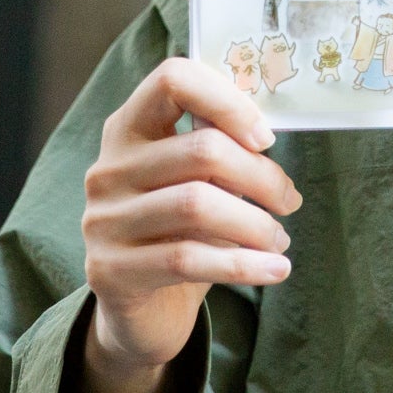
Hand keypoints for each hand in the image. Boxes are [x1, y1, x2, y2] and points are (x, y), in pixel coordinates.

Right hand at [72, 56, 302, 392]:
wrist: (141, 313)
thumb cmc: (179, 234)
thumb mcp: (196, 183)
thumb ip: (217, 144)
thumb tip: (266, 124)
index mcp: (128, 129)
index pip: (173, 79)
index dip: (228, 100)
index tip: (266, 137)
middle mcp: (107, 169)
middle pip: (201, 149)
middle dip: (261, 176)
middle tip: (289, 201)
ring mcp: (103, 221)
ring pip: (198, 206)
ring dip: (257, 225)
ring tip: (280, 239)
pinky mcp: (110, 271)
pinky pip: (189, 260)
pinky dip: (244, 265)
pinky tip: (276, 269)